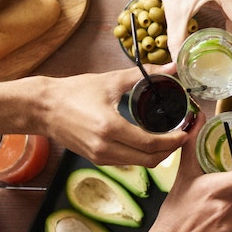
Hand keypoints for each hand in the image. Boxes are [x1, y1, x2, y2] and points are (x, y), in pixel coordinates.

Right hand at [30, 70, 189, 165]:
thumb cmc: (74, 92)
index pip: (151, 144)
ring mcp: (100, 157)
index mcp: (110, 128)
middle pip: (150, 160)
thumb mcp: (110, 80)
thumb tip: (171, 68)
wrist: (44, 108)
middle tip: (182, 135)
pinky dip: (142, 154)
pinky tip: (149, 140)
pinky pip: (127, 161)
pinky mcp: (96, 159)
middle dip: (170, 150)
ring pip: (139, 163)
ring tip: (169, 136)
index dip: (174, 141)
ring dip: (157, 154)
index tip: (187, 131)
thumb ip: (144, 74)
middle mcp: (105, 148)